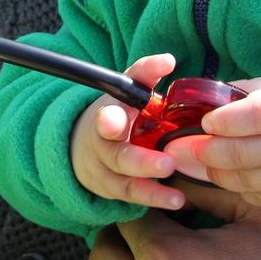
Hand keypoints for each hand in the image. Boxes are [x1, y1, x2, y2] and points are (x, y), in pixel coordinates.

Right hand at [70, 54, 184, 210]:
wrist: (85, 145)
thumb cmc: (119, 113)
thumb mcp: (127, 92)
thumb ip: (145, 75)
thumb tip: (168, 59)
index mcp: (108, 112)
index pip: (109, 109)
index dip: (111, 115)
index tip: (113, 119)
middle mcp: (102, 141)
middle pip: (116, 153)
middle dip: (139, 160)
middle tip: (167, 163)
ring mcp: (104, 167)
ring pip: (122, 178)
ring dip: (148, 183)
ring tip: (175, 191)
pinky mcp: (110, 187)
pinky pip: (130, 195)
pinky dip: (153, 198)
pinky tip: (176, 200)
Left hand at [167, 77, 260, 210]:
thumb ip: (239, 95)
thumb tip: (196, 103)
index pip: (255, 115)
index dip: (226, 121)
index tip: (206, 121)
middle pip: (246, 154)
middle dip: (210, 152)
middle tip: (190, 149)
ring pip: (249, 180)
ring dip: (220, 174)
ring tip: (208, 164)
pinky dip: (242, 190)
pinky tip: (235, 178)